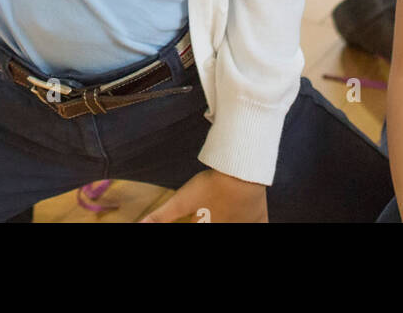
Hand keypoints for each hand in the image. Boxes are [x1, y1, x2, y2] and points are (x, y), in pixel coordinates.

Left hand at [141, 168, 268, 223]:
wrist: (241, 174)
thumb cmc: (211, 186)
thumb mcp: (182, 200)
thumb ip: (160, 216)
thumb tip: (139, 225)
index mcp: (209, 226)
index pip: (200, 227)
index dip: (199, 222)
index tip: (200, 219)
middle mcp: (227, 228)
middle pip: (218, 226)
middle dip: (215, 220)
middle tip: (212, 215)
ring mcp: (244, 225)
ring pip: (238, 228)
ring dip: (233, 221)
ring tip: (229, 217)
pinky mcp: (259, 219)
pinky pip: (263, 227)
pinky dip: (259, 224)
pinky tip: (253, 220)